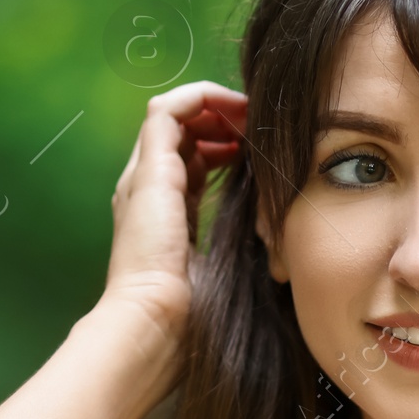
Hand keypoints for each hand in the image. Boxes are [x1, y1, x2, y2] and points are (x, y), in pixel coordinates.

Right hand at [102, 80, 247, 350]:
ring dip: (216, 105)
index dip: (227, 144)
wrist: (156, 321)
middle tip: (259, 125)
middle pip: (183, 132)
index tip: (260, 151)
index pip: (193, 160)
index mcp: (166, 213)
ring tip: (250, 113)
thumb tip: (273, 228)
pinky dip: (201, 97)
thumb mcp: (223, 264)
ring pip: (175, 114)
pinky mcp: (149, 168)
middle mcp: (149, 188)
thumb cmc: (192, 310)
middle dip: (223, 119)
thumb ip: (238, 239)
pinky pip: (169, 110)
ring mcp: (145, 176)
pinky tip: (236, 108)